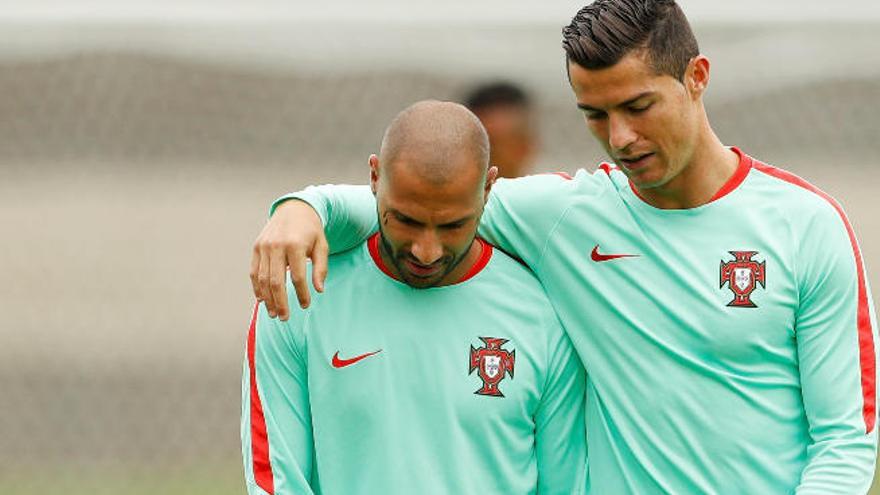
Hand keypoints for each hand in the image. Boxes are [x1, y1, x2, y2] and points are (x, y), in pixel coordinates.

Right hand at [250, 199, 328, 319]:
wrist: (294, 209)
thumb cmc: (311, 231)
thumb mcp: (322, 246)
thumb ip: (321, 268)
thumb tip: (319, 290)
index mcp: (295, 245)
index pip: (298, 277)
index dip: (302, 294)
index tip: (305, 305)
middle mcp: (277, 246)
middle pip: (276, 281)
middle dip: (280, 302)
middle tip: (284, 318)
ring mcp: (264, 246)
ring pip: (262, 279)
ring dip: (267, 299)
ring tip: (273, 313)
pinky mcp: (256, 247)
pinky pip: (254, 271)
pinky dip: (257, 287)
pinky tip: (262, 300)